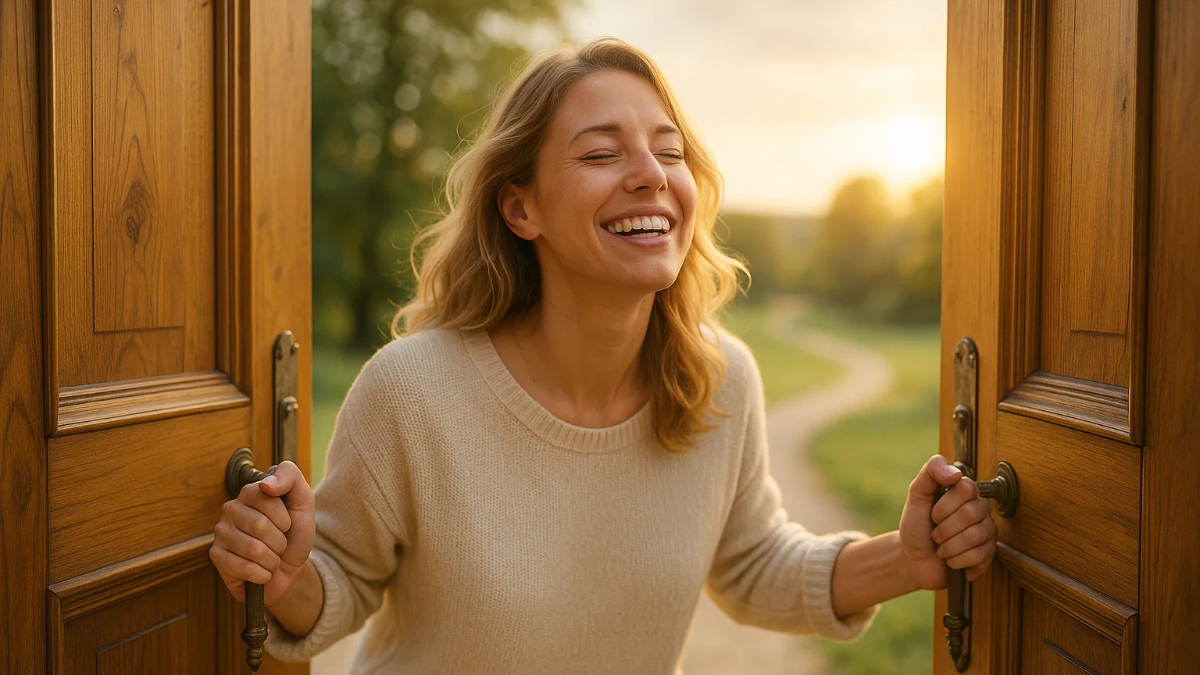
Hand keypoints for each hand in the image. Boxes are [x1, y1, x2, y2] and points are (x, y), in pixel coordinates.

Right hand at [209, 461, 315, 605]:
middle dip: (279, 541)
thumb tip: (265, 484)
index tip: (287, 524)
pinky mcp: (216, 556)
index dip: (284, 518)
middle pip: (259, 526)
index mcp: (250, 492)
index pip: (267, 500)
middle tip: (279, 544)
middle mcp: (231, 508)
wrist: (290, 567)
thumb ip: (290, 477)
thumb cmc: (295, 532)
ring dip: (272, 559)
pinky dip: (262, 574)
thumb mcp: (303, 501)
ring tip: (271, 557)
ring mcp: (221, 532)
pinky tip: (262, 571)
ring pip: (253, 549)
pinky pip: (244, 568)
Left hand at [898, 454, 997, 590]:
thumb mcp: (916, 496)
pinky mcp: (989, 553)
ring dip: (949, 546)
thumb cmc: (916, 526)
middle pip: (972, 513)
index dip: (945, 505)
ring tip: (941, 548)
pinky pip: (980, 556)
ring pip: (976, 536)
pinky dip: (957, 560)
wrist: (914, 559)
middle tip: (935, 534)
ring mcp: (987, 530)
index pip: (967, 488)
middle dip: (944, 528)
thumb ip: (930, 473)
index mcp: (963, 492)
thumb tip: (955, 472)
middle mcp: (979, 508)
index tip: (932, 514)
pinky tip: (951, 560)